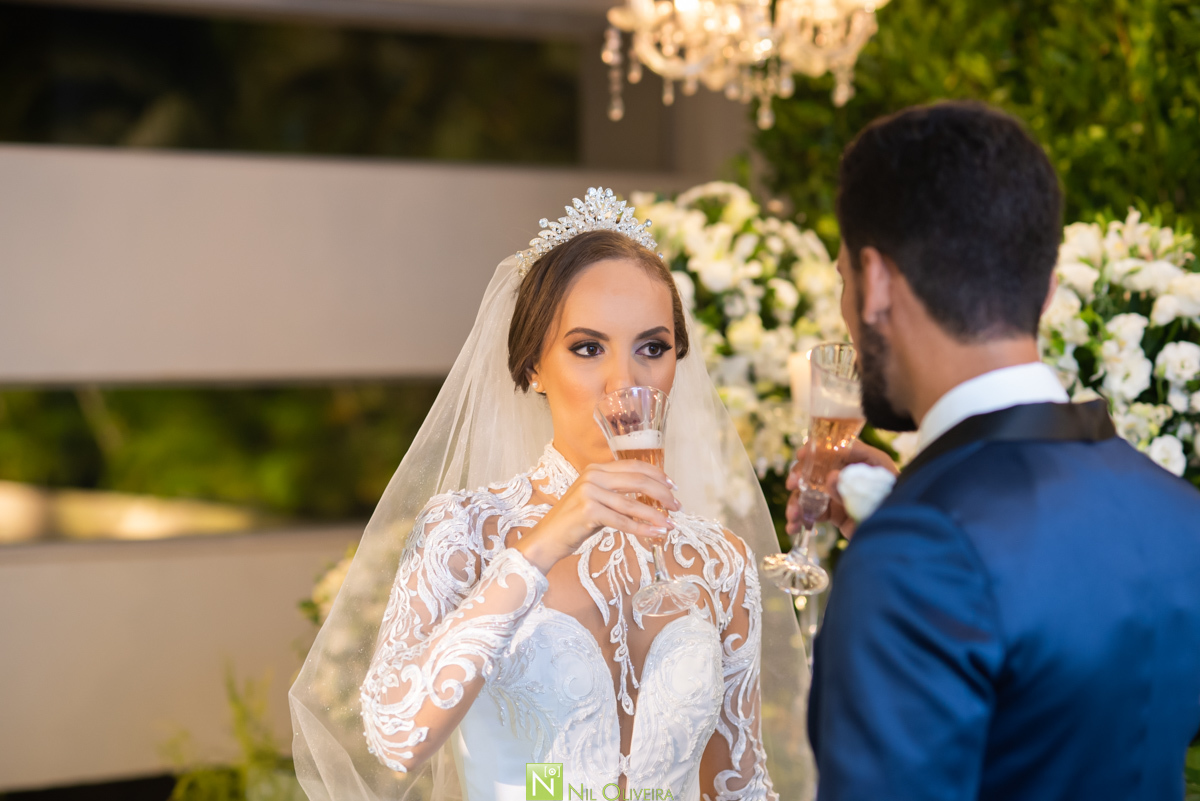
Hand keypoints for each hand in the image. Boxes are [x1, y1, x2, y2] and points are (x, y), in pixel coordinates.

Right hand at [515, 459, 680, 574]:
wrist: (548, 538)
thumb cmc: (574, 522)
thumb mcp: (596, 500)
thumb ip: (618, 495)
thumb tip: (651, 499)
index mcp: (595, 469)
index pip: (634, 466)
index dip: (657, 475)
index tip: (673, 487)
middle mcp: (592, 476)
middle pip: (638, 481)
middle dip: (662, 494)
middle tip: (677, 506)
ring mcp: (589, 492)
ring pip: (632, 504)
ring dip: (656, 515)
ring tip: (671, 524)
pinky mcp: (588, 511)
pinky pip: (623, 521)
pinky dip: (642, 529)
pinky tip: (656, 533)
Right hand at [785, 440, 897, 538]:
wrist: (902, 537)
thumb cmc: (899, 506)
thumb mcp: (881, 489)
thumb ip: (855, 485)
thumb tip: (830, 476)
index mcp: (863, 461)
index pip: (836, 447)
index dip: (816, 448)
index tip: (802, 454)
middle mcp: (847, 474)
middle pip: (817, 467)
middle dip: (800, 475)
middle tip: (793, 485)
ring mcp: (839, 494)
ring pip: (810, 491)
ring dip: (796, 501)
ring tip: (793, 516)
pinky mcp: (834, 513)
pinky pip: (812, 512)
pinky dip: (800, 519)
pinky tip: (793, 527)